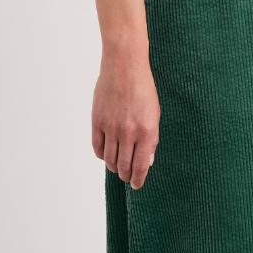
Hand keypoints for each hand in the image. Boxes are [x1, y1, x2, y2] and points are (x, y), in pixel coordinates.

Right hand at [91, 47, 159, 188]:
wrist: (124, 67)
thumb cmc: (143, 88)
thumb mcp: (155, 114)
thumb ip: (151, 139)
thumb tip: (148, 161)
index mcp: (146, 131)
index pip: (141, 165)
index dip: (139, 179)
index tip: (137, 185)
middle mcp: (128, 132)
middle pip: (124, 166)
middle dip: (127, 176)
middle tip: (128, 178)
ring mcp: (111, 128)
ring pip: (109, 159)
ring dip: (114, 167)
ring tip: (118, 168)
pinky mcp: (97, 121)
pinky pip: (97, 146)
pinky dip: (101, 155)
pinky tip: (106, 155)